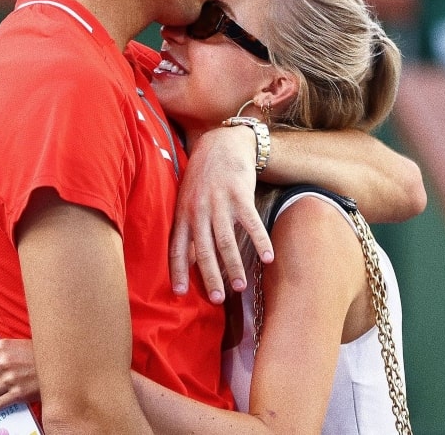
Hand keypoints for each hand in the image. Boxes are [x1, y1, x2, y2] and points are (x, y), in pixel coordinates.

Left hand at [169, 126, 273, 303]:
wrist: (221, 144)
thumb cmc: (202, 176)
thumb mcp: (187, 200)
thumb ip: (187, 228)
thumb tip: (187, 261)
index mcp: (184, 213)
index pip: (176, 247)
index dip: (178, 270)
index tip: (180, 293)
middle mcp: (199, 210)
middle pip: (203, 249)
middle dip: (210, 276)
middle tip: (217, 299)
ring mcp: (219, 202)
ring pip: (226, 241)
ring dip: (234, 266)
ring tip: (240, 286)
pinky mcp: (240, 195)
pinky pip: (251, 223)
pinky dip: (260, 242)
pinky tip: (268, 258)